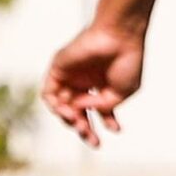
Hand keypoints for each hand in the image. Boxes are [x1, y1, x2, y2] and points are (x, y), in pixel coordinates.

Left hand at [43, 17, 146, 146]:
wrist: (120, 35)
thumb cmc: (126, 59)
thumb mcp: (122, 92)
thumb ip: (104, 107)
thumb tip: (83, 110)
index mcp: (101, 85)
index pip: (97, 111)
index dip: (105, 124)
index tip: (116, 130)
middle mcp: (84, 82)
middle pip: (77, 113)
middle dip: (85, 129)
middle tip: (94, 140)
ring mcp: (71, 76)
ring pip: (61, 107)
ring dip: (69, 121)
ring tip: (81, 124)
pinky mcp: (58, 69)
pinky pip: (48, 94)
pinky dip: (56, 107)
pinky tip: (70, 110)